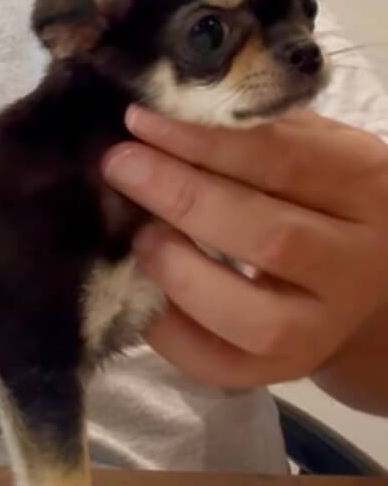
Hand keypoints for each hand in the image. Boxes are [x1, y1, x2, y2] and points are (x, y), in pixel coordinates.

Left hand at [101, 105, 387, 395]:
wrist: (366, 283)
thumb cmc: (321, 198)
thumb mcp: (314, 151)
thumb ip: (256, 133)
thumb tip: (159, 114)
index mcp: (367, 192)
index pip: (285, 161)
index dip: (204, 140)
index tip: (139, 120)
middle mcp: (355, 267)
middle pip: (270, 237)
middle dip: (183, 197)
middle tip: (121, 166)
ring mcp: (322, 329)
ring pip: (255, 318)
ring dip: (180, 271)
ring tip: (139, 234)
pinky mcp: (282, 371)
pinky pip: (219, 366)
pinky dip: (167, 330)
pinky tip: (140, 287)